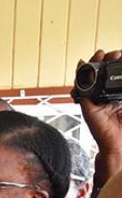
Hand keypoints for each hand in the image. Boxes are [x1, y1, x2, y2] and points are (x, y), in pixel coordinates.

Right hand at [78, 49, 121, 185]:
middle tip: (111, 54)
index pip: (112, 74)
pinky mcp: (87, 106)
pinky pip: (81, 91)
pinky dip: (81, 79)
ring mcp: (94, 100)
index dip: (115, 62)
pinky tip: (84, 69)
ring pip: (88, 79)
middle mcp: (104, 95)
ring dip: (91, 65)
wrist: (120, 143)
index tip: (121, 54)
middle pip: (99, 73)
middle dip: (103, 60)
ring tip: (98, 56)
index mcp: (116, 94)